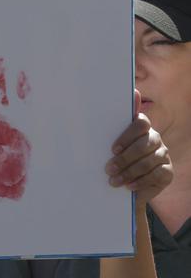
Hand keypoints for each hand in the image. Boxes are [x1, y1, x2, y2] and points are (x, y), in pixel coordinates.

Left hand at [105, 91, 172, 208]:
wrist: (124, 185)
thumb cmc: (116, 159)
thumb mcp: (112, 143)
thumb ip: (118, 121)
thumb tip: (134, 91)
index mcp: (142, 128)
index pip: (141, 123)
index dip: (127, 136)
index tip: (112, 149)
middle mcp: (156, 139)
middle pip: (144, 144)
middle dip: (125, 158)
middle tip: (109, 169)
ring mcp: (163, 155)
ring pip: (148, 161)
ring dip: (129, 172)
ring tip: (114, 181)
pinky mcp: (167, 172)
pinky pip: (156, 175)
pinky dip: (141, 181)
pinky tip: (129, 186)